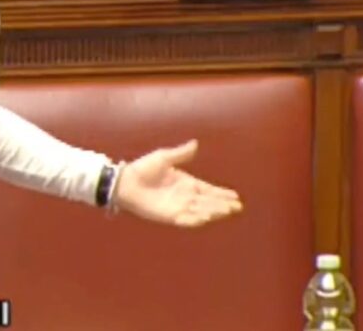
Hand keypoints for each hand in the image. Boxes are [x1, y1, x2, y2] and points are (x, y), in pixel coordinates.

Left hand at [113, 139, 242, 227]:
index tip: (235, 196)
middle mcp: (185, 197)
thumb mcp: (164, 157)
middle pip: (208, 202)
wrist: (125, 181)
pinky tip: (207, 217)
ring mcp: (178, 207)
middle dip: (223, 204)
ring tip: (226, 211)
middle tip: (237, 207)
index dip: (222, 193)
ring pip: (201, 211)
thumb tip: (195, 143)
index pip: (208, 190)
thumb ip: (181, 154)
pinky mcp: (169, 216)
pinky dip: (196, 219)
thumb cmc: (142, 169)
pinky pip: (186, 219)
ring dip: (214, 211)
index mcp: (186, 183)